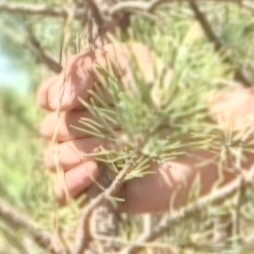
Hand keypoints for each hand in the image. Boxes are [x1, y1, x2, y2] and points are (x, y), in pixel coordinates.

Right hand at [40, 45, 167, 213]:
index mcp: (89, 100)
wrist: (204, 139)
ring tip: (115, 146)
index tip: (69, 97)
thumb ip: (85, 64)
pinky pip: (61, 194)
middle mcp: (86, 131)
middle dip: (73, 125)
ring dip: (77, 151)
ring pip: (53, 159)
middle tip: (112, 123)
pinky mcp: (99, 192)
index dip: (52, 96)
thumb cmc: (171, 96)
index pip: (48, 98)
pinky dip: (70, 181)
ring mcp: (90, 162)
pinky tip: (95, 169)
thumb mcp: (128, 60)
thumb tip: (57, 104)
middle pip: (49, 129)